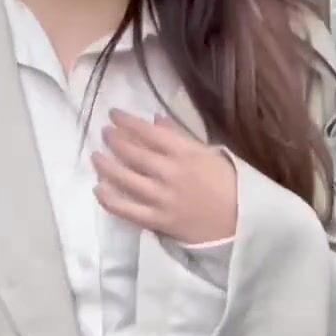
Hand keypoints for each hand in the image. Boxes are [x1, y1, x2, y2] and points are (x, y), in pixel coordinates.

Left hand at [91, 110, 237, 244]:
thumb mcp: (209, 152)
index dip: (127, 121)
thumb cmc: (227, 184)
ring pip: (124, 179)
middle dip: (114, 140)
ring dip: (106, 165)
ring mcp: (161, 198)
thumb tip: (155, 118)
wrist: (240, 222)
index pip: (148, 132)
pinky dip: (109, 199)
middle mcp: (169, 173)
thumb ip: (179, 135)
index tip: (113, 114)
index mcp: (184, 153)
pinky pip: (126, 210)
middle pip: (133, 153)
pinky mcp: (157, 220)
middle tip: (104, 132)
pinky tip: (98, 189)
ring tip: (95, 156)